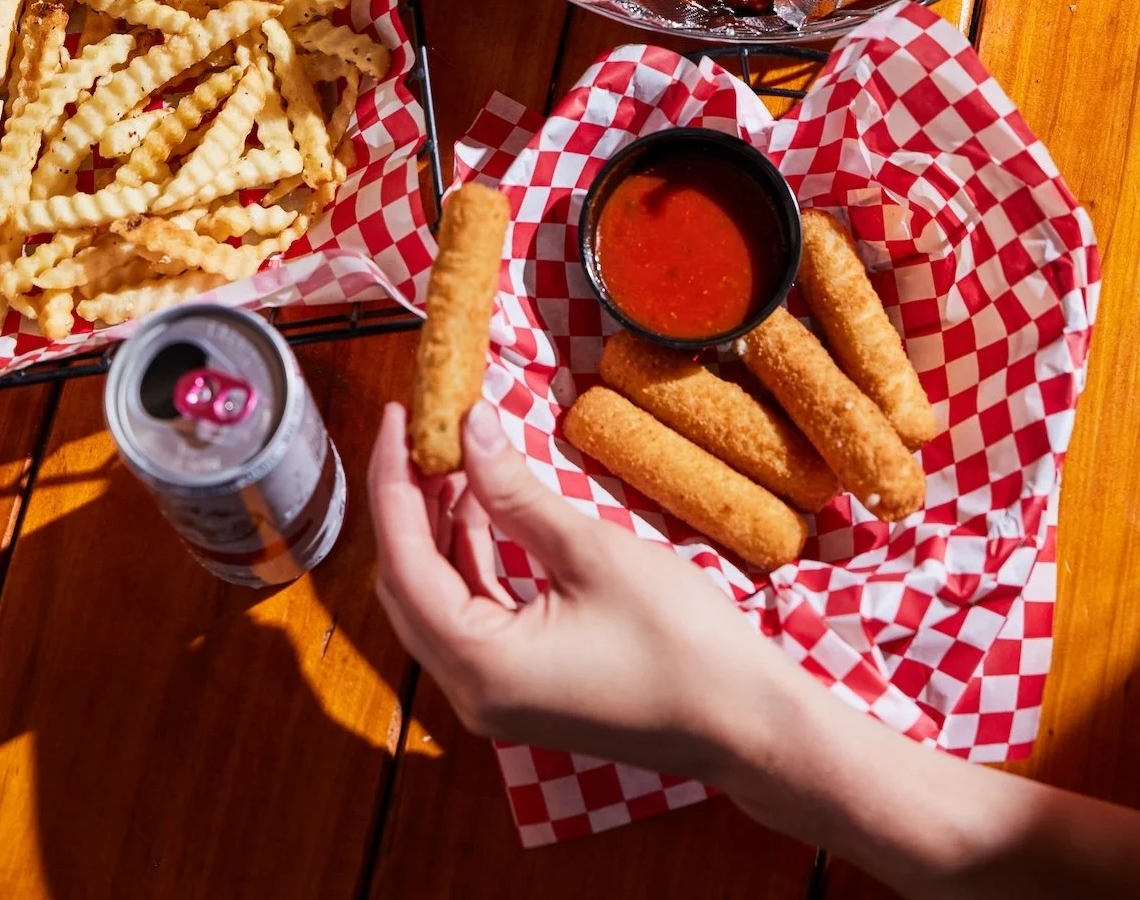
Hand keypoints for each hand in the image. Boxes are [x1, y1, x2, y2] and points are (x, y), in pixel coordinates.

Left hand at [368, 399, 791, 781]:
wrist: (745, 723)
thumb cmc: (680, 643)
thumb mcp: (591, 553)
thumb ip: (517, 493)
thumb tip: (469, 428)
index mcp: (480, 667)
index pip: (404, 562)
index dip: (393, 482)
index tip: (395, 417)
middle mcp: (473, 691)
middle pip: (409, 584)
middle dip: (410, 502)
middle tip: (422, 428)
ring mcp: (497, 694)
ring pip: (439, 597)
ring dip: (441, 527)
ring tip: (454, 452)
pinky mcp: (524, 686)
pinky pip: (475, 613)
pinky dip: (472, 557)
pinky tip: (485, 505)